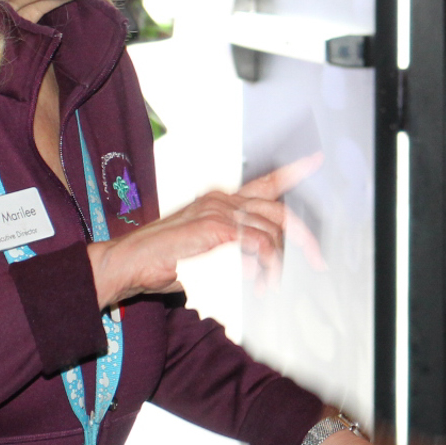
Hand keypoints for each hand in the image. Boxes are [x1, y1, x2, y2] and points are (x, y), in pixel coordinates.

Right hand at [86, 155, 323, 308]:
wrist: (128, 263)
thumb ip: (233, 252)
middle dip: (304, 237)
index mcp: (221, 202)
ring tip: (272, 285)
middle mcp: (222, 200)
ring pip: (272, 230)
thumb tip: (258, 264)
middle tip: (317, 260)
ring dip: (279, 263)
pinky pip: (257, 242)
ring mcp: (218, 211)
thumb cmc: (162, 262)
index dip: (292, 171)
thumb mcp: (205, 254)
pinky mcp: (215, 227)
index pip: (264, 182)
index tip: (314, 160)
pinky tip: (260, 280)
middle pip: (279, 210)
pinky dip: (265, 265)